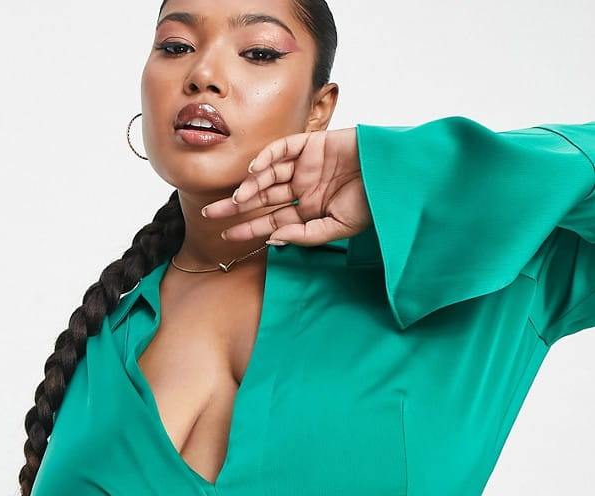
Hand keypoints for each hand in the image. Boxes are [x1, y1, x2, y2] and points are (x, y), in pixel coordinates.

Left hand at [201, 127, 371, 245]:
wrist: (398, 176)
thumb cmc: (374, 204)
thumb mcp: (339, 228)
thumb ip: (306, 235)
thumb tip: (272, 239)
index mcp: (310, 211)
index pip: (273, 220)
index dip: (250, 228)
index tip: (227, 236)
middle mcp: (305, 189)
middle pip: (264, 198)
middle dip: (237, 207)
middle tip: (210, 215)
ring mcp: (308, 166)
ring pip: (270, 175)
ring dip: (251, 186)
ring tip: (236, 199)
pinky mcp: (313, 144)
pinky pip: (283, 149)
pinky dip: (267, 158)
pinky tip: (254, 172)